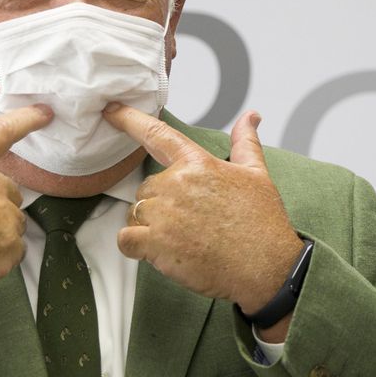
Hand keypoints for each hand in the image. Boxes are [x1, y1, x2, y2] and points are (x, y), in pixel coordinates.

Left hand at [103, 104, 304, 337]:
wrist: (265, 266)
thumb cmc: (262, 222)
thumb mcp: (257, 174)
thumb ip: (245, 142)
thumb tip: (250, 117)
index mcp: (197, 163)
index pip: (156, 134)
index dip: (129, 119)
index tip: (111, 110)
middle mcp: (176, 184)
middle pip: (146, 187)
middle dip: (160, 204)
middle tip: (189, 222)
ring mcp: (164, 214)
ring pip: (137, 213)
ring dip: (150, 226)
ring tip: (182, 239)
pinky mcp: (155, 243)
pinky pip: (126, 239)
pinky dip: (135, 246)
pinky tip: (159, 251)